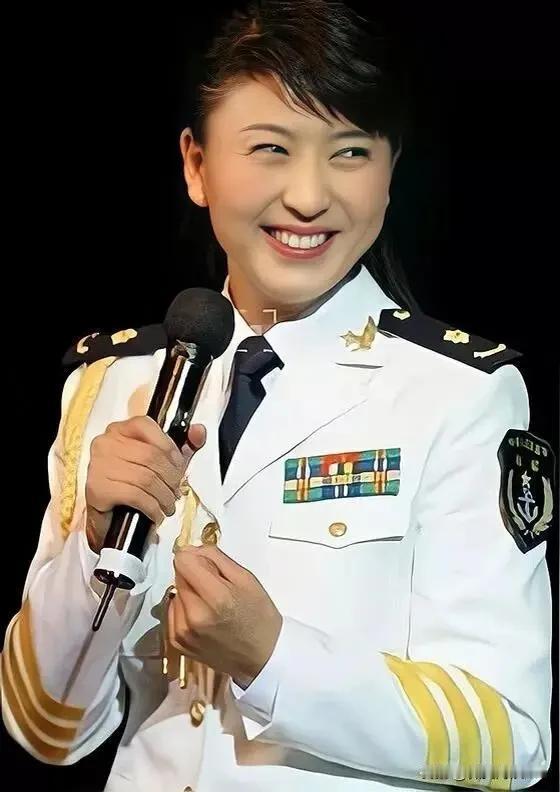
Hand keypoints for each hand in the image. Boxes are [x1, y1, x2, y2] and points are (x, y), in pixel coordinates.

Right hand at [85, 417, 206, 552]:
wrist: (109, 522)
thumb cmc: (133, 488)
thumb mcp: (162, 463)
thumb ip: (182, 446)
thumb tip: (199, 431)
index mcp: (120, 430)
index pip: (148, 427)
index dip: (170, 450)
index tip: (178, 469)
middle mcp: (105, 443)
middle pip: (151, 456)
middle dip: (171, 478)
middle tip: (175, 493)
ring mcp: (98, 466)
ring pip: (146, 478)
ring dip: (164, 496)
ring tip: (168, 506)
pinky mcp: (97, 489)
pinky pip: (135, 495)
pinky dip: (152, 507)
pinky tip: (156, 514)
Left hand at [168, 545, 282, 686]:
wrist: (262, 657)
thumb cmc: (259, 614)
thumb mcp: (246, 578)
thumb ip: (216, 558)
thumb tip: (189, 551)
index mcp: (215, 597)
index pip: (183, 561)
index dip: (195, 557)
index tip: (208, 565)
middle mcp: (193, 616)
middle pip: (179, 576)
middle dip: (194, 575)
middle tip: (216, 587)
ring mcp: (182, 632)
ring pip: (175, 593)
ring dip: (189, 593)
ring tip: (210, 605)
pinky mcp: (177, 643)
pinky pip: (171, 612)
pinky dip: (183, 609)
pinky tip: (202, 617)